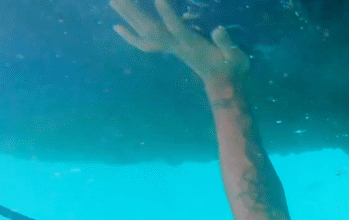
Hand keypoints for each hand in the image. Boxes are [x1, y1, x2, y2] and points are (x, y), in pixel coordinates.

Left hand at [109, 0, 248, 85]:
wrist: (222, 84)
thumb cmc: (232, 67)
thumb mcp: (236, 57)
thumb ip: (227, 44)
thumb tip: (218, 29)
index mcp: (192, 45)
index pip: (177, 29)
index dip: (168, 15)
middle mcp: (176, 46)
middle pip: (151, 29)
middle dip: (135, 13)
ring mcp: (170, 47)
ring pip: (144, 32)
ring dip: (128, 17)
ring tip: (112, 1)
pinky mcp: (169, 48)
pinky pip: (143, 42)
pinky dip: (129, 35)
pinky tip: (118, 26)